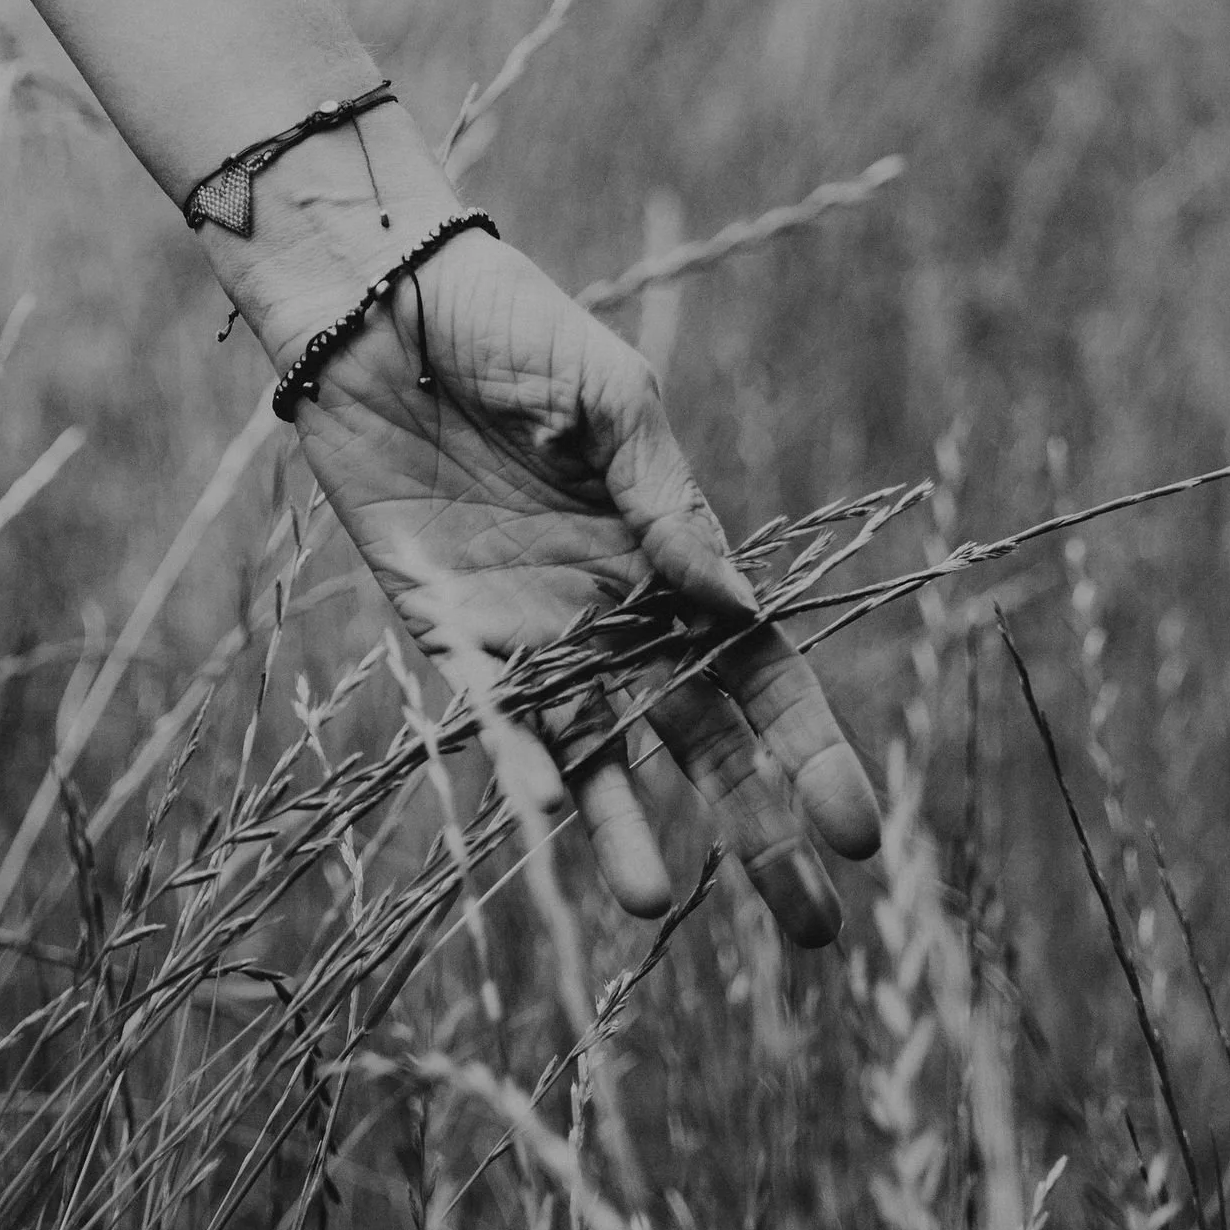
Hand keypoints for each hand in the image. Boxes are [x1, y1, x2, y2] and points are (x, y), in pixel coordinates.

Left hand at [213, 154, 880, 941]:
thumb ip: (669, 500)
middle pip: (695, 737)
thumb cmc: (505, 320)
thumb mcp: (610, 393)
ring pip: (593, 749)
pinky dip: (516, 762)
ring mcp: (527, 624)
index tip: (858, 832)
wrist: (371, 296)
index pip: (758, 670)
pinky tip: (551, 820)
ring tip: (652, 901)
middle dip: (754, 829)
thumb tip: (740, 605)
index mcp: (666, 550)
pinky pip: (488, 709)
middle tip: (812, 932)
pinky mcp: (442, 621)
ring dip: (624, 824)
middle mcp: (608, 607)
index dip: (808, 751)